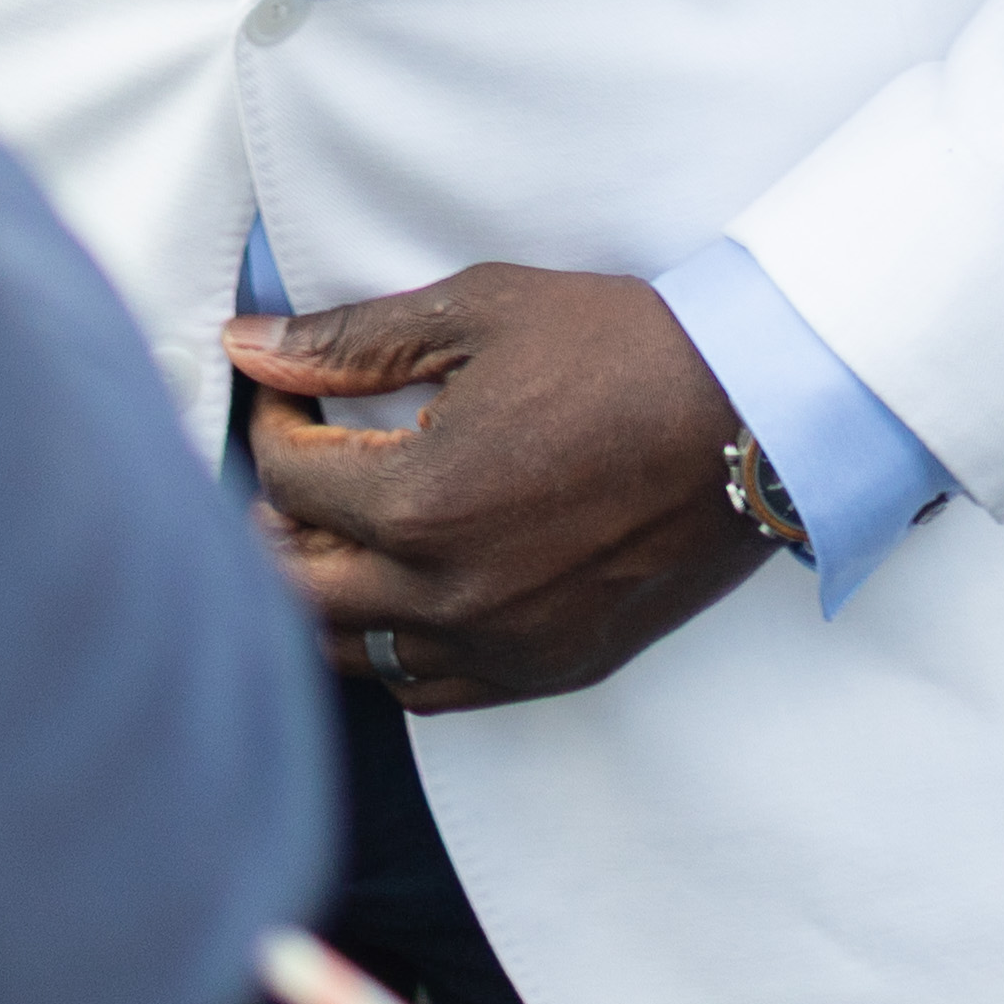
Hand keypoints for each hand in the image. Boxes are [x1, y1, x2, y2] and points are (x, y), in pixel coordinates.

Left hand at [229, 263, 776, 707]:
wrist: (759, 417)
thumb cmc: (626, 350)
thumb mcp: (482, 312)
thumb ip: (354, 339)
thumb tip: (245, 345)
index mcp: (419, 502)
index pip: (284, 478)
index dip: (275, 417)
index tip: (294, 385)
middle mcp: (446, 595)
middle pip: (291, 580)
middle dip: (277, 510)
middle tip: (309, 452)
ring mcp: (496, 646)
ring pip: (346, 650)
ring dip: (324, 585)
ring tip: (346, 521)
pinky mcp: (543, 669)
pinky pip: (424, 691)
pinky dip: (392, 644)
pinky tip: (406, 587)